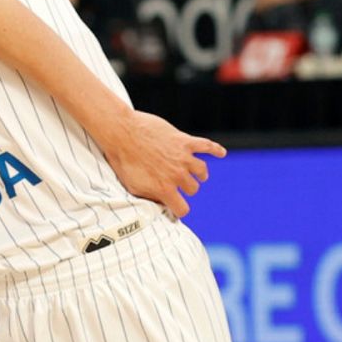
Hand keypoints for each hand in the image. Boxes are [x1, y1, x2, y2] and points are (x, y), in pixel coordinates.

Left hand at [102, 111, 225, 217]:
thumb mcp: (132, 186)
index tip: (176, 206)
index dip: (179, 209)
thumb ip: (149, 197)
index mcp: (164, 189)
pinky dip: (216, 149)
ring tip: (196, 173)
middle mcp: (177, 175)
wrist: (121, 132)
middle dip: (186, 188)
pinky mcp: (183, 141)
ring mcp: (182, 157)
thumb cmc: (123, 160)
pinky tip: (221, 153)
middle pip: (193, 188)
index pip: (182, 209)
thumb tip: (160, 204)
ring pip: (202, 171)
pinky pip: (206, 146)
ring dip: (199, 174)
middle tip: (179, 184)